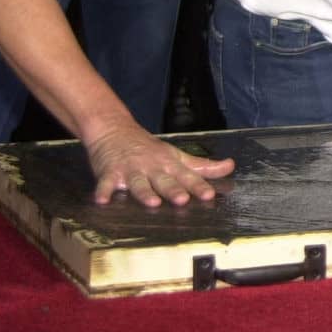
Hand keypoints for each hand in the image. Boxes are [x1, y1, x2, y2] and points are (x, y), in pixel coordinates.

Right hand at [85, 124, 236, 206]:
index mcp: (170, 165)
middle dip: (173, 190)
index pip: (187, 177)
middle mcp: (152, 167)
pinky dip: (103, 191)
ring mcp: (131, 170)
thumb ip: (202, 166)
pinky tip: (102, 200)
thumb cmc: (149, 149)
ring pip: (139, 183)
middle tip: (182, 199)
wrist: (114, 130)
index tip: (209, 195)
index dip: (198, 186)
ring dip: (144, 192)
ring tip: (151, 202)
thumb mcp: (177, 156)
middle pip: (164, 180)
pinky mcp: (110, 172)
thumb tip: (230, 167)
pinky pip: (106, 183)